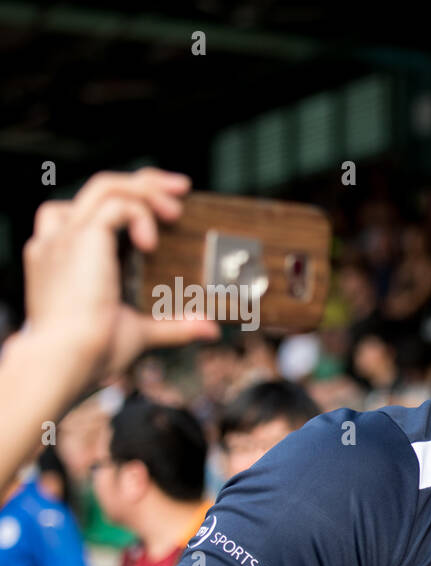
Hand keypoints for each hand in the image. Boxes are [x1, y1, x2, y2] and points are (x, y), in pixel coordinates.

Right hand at [22, 167, 218, 384]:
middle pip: (101, 187)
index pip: (95, 208)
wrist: (67, 360)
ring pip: (106, 187)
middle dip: (145, 182)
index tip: (169, 205)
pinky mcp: (79, 238)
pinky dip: (141, 215)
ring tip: (177, 212)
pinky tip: (152, 244)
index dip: (131, 198)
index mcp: (68, 256)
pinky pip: (116, 205)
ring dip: (147, 192)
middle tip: (183, 188)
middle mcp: (61, 239)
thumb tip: (210, 330)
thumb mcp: (139, 332)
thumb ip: (172, 326)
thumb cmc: (93, 353)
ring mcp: (66, 236)